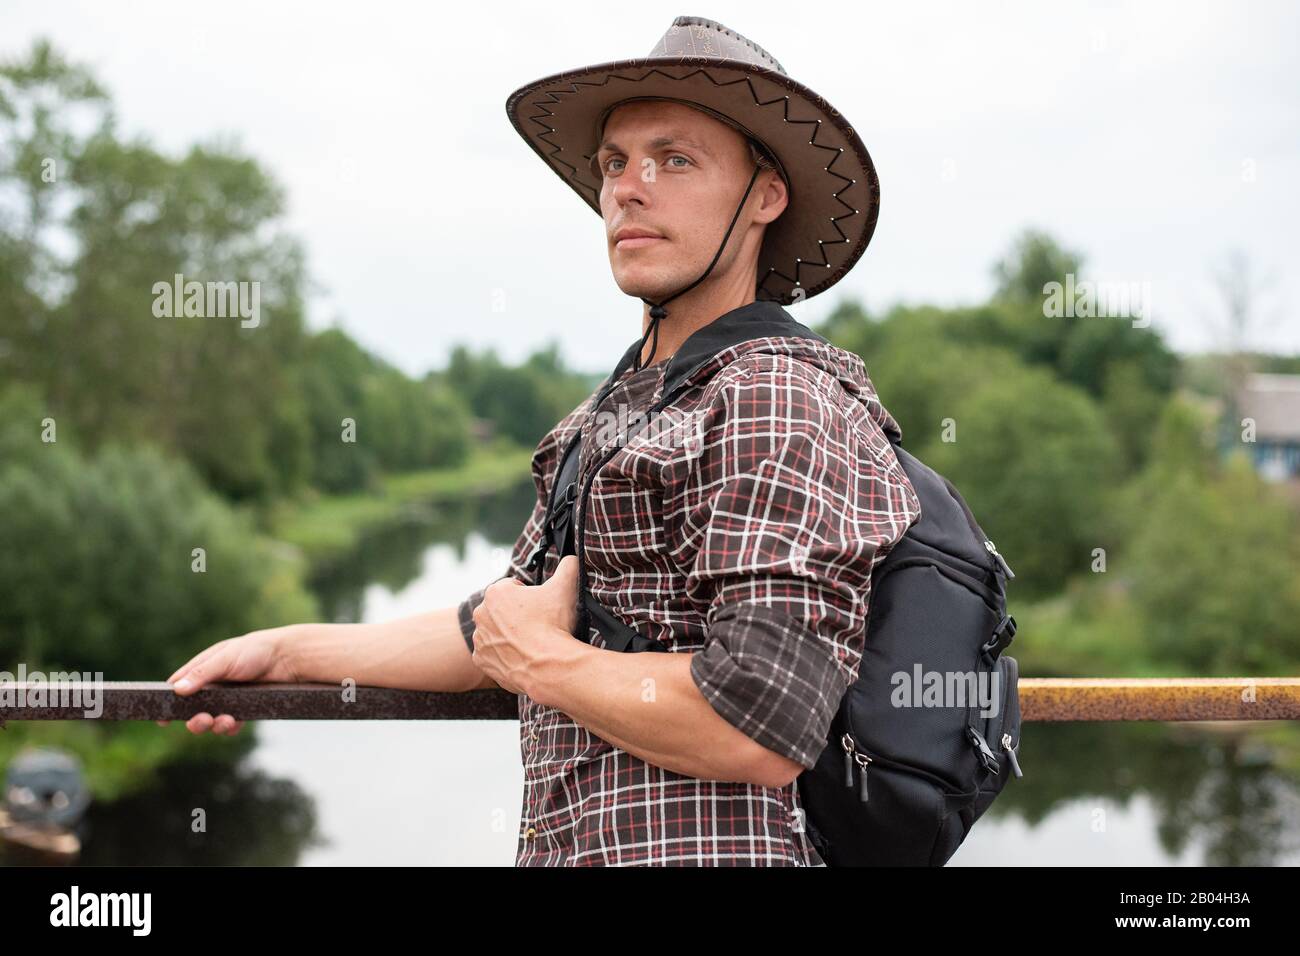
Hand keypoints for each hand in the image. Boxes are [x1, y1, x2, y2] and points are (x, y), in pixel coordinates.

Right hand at [158, 626, 299, 734]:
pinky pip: (231, 723)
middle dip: (195, 720)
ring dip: (214, 725)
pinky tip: (235, 724)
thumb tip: (176, 690)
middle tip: (202, 721)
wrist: (289, 658)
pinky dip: (230, 727)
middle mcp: (214, 684)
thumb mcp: (226, 659)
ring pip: (212, 719)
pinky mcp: (245, 707)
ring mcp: (229, 697)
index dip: (168, 703)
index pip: (179, 686)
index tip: (161, 719)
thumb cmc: (256, 650)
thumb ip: (201, 675)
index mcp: (204, 668)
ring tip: (225, 721)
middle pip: (193, 709)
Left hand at [471, 555, 580, 696]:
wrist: (549, 666)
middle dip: (517, 615)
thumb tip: (572, 558)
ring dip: (509, 634)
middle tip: (539, 625)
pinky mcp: (481, 660)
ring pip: (496, 631)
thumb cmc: (554, 625)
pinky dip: (504, 655)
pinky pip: (492, 654)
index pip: (514, 587)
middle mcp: (481, 614)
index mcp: (496, 592)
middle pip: (503, 610)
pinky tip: (521, 656)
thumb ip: (568, 567)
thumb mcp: (565, 588)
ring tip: (531, 643)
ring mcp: (480, 639)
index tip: (541, 607)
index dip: (531, 596)